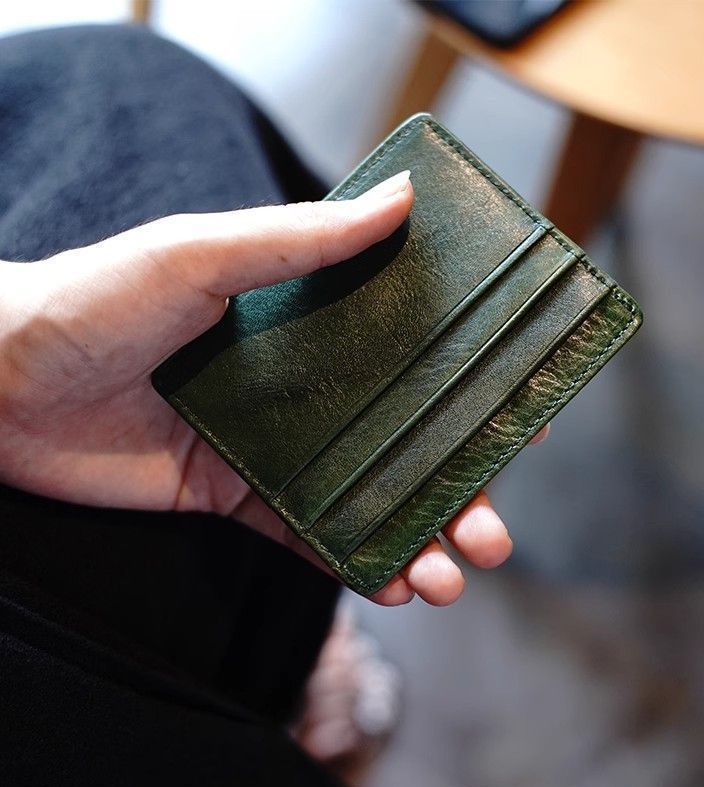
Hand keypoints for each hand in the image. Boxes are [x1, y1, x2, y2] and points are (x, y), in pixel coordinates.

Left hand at [0, 171, 546, 605]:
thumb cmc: (95, 299)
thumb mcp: (204, 253)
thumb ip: (303, 241)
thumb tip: (400, 201)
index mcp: (313, 325)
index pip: (415, 359)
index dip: (474, 393)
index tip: (524, 421)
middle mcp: (308, 388)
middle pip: (406, 442)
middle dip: (460, 490)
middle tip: (496, 534)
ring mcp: (278, 449)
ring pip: (370, 497)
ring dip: (420, 536)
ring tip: (455, 574)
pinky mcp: (238, 499)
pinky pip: (310, 537)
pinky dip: (356, 563)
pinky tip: (398, 585)